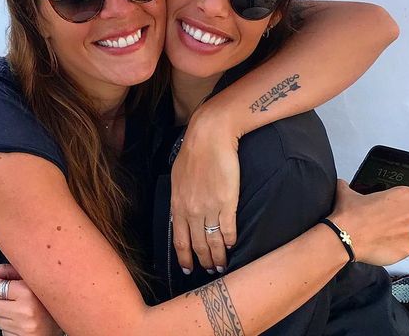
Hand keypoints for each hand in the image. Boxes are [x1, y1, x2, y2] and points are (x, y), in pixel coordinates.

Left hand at [0, 264, 62, 335]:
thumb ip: (7, 272)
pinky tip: (21, 323)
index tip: (7, 288)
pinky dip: (8, 327)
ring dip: (3, 316)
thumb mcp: (30, 279)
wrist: (59, 325)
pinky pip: (2, 332)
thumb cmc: (43, 299)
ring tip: (20, 312)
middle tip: (12, 301)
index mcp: (28, 291)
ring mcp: (22, 328)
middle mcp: (25, 310)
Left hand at [171, 108, 239, 273]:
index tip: (187, 269)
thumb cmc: (193, 152)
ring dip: (217, 257)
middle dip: (202, 262)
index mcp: (177, 204)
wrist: (209, 135)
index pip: (179, 239)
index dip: (184, 257)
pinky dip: (229, 241)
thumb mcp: (177, 176)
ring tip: (222, 266)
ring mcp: (209, 207)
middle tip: (209, 272)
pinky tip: (231, 246)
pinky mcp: (227, 202)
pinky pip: (227, 229)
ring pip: (212, 242)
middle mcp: (191, 210)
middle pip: (196, 245)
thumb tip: (180, 210)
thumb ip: (179, 197)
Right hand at [329, 180, 408, 265]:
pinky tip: (381, 244)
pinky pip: (406, 247)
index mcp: (402, 196)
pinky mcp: (408, 249)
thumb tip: (343, 185)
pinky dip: (396, 247)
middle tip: (387, 220)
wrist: (345, 238)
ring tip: (380, 233)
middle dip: (406, 218)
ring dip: (400, 233)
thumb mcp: (347, 193)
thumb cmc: (350, 216)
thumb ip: (348, 187)